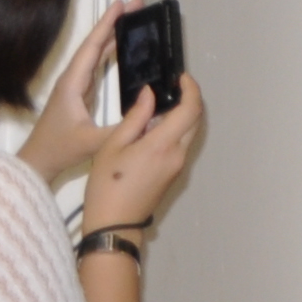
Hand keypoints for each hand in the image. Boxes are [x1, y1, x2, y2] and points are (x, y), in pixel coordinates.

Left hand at [19, 4, 130, 184]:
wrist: (38, 161)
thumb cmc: (60, 149)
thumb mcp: (94, 141)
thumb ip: (123, 127)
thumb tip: (153, 112)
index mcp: (73, 84)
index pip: (92, 47)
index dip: (107, 24)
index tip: (121, 3)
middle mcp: (72, 79)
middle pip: (95, 43)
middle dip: (115, 21)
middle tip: (136, 3)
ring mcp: (75, 85)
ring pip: (96, 52)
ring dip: (113, 33)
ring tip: (133, 17)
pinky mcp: (80, 92)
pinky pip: (97, 64)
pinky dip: (111, 50)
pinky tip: (122, 45)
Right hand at [80, 68, 203, 236]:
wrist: (114, 224)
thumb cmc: (106, 185)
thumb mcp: (113, 146)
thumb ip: (135, 117)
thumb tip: (150, 94)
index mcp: (163, 144)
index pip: (191, 109)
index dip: (191, 89)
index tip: (181, 77)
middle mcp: (178, 154)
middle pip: (194, 120)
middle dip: (188, 100)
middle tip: (170, 88)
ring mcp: (178, 165)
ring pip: (188, 133)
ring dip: (180, 116)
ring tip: (155, 108)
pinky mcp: (173, 173)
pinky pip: (180, 145)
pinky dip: (173, 131)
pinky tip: (151, 130)